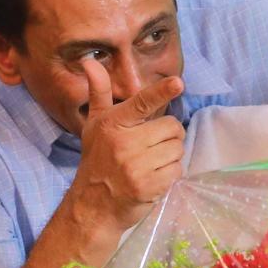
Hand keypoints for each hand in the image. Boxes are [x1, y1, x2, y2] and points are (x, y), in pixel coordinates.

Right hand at [70, 60, 184, 231]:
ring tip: (150, 163)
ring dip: (170, 156)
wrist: (92, 205)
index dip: (161, 92)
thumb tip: (89, 61)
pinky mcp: (148, 186)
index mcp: (113, 123)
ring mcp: (136, 166)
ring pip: (177, 149)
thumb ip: (99, 93)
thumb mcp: (94, 124)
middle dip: (168, 136)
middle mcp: (124, 143)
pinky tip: (153, 177)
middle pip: (172, 127)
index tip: (178, 83)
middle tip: (151, 145)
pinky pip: (177, 170)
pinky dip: (170, 174)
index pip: (142, 103)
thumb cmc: (97, 160)